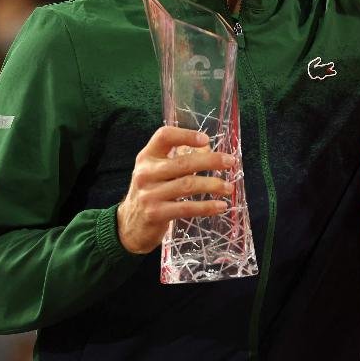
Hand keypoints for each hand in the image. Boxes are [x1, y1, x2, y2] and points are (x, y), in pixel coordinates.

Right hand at [116, 125, 235, 253]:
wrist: (129, 225)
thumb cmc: (151, 192)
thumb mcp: (159, 171)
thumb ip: (180, 158)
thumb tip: (210, 150)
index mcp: (147, 157)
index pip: (164, 136)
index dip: (186, 135)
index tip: (206, 140)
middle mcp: (145, 173)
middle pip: (183, 162)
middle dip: (211, 161)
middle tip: (230, 162)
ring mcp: (149, 194)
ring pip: (187, 185)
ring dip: (213, 185)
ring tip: (229, 187)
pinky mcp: (155, 214)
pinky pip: (186, 208)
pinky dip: (206, 207)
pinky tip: (220, 206)